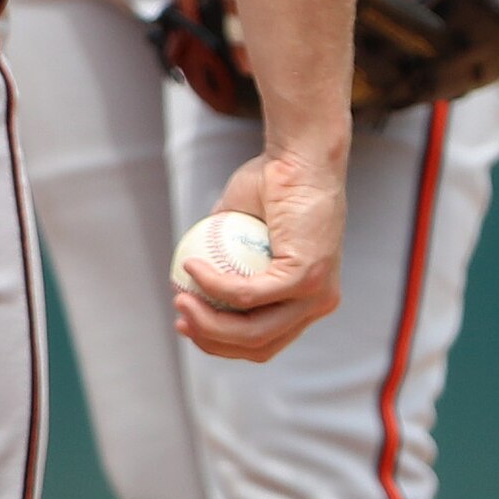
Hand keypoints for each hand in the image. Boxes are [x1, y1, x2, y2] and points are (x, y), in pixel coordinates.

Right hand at [171, 144, 346, 361]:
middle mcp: (318, 303)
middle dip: (212, 340)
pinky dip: (214, 285)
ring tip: (180, 298)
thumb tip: (189, 282)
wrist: (300, 154)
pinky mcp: (305, 277)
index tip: (189, 323)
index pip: (264, 338)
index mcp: (307, 298)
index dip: (222, 340)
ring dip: (209, 322)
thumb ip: (224, 255)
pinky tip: (192, 267)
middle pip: (258, 344)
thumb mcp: (242, 225)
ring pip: (252, 330)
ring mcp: (315, 293)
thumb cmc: (274, 181)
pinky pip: (247, 293)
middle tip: (180, 319)